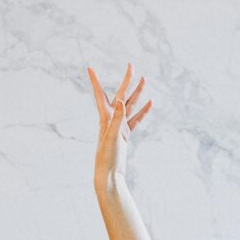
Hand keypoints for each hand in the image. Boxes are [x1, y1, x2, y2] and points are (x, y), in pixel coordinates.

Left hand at [87, 62, 152, 189]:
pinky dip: (143, 111)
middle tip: (131, 65)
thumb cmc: (107, 156)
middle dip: (126, 80)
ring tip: (144, 80)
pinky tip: (150, 103)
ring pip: (130, 105)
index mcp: (105, 117)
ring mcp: (119, 126)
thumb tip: (121, 101)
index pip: (100, 94)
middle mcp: (111, 119)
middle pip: (120, 94)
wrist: (109, 174)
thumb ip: (118, 118)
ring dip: (137, 93)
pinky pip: (135, 119)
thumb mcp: (113, 136)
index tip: (90, 68)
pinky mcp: (125, 134)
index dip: (95, 81)